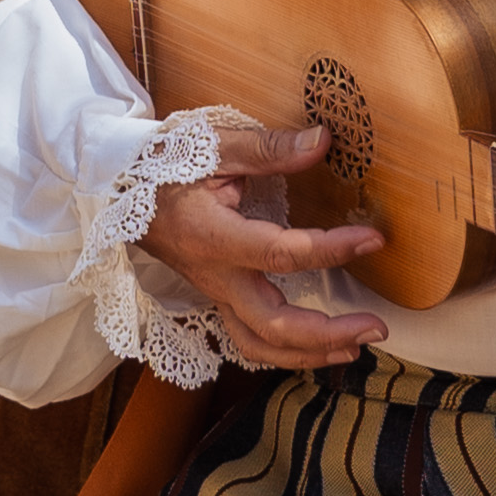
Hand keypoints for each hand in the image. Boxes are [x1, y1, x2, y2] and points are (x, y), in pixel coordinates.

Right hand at [141, 127, 387, 373]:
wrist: (119, 188)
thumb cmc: (166, 164)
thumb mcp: (215, 146)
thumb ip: (270, 148)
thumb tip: (323, 141)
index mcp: (215, 237)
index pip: (283, 253)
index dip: (332, 250)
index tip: (372, 240)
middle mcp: (216, 276)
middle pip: (274, 325)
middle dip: (329, 333)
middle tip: (376, 327)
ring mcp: (215, 293)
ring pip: (259, 346)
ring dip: (310, 354)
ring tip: (354, 349)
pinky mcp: (216, 297)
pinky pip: (249, 340)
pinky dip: (285, 353)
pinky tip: (316, 348)